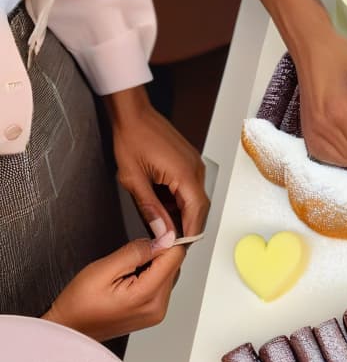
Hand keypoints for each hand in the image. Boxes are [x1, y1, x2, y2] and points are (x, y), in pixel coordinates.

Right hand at [42, 239, 184, 342]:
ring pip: (167, 275)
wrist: (69, 328)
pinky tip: (128, 283)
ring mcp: (156, 313)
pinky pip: (160, 286)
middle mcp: (158, 307)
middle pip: (173, 265)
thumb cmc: (78, 304)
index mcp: (148, 296)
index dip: (163, 242)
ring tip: (124, 276)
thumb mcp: (103, 268)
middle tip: (125, 264)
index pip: (176, 256)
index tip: (146, 241)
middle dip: (154, 256)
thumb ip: (137, 251)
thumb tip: (164, 239)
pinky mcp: (153, 314)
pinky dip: (148, 279)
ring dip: (150, 268)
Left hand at [106, 87, 209, 237]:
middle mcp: (195, 170)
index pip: (196, 213)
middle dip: (186, 227)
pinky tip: (163, 207)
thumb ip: (150, 209)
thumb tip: (162, 232)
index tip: (179, 247)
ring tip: (161, 225)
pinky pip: (189, 188)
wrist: (133, 114)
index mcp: (185, 174)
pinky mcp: (188, 163)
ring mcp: (194, 165)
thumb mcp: (134, 179)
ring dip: (181, 214)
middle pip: (199, 208)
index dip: (188, 233)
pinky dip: (179, 202)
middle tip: (169, 241)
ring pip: (194, 199)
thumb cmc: (132, 139)